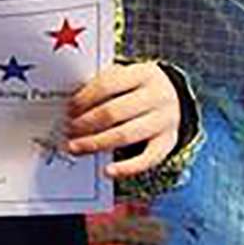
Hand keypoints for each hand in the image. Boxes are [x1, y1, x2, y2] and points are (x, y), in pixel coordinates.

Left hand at [66, 61, 179, 178]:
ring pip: (125, 136)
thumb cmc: (138, 87)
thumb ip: (103, 85)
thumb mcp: (126, 76)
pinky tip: (107, 171)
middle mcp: (157, 96)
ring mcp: (164, 120)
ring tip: (76, 147)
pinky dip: (126, 168)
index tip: (69, 108)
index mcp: (143, 73)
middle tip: (69, 129)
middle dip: (86, 123)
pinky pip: (147, 159)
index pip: (107, 84)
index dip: (85, 98)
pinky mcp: (168, 142)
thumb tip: (70, 106)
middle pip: (114, 112)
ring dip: (95, 143)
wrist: (175, 97)